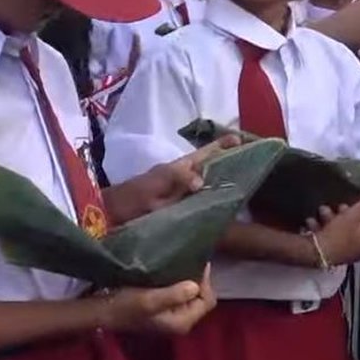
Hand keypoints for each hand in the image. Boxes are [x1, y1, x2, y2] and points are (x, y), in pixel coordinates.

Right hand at [101, 265, 216, 334]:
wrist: (102, 312)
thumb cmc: (125, 306)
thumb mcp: (149, 300)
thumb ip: (174, 295)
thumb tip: (195, 285)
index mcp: (182, 322)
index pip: (207, 300)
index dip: (204, 281)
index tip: (193, 262)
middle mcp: (181, 321)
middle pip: (201, 297)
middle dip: (197, 279)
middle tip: (186, 261)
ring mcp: (172, 316)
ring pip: (191, 294)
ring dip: (186, 279)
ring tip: (179, 263)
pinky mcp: (164, 308)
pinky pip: (179, 293)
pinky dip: (177, 282)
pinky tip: (169, 271)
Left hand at [103, 135, 241, 222]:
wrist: (106, 219)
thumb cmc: (128, 201)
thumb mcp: (150, 189)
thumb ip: (175, 180)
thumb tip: (202, 180)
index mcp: (177, 169)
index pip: (205, 154)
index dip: (223, 146)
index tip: (242, 140)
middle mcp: (180, 179)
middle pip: (209, 167)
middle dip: (229, 163)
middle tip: (253, 164)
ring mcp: (177, 195)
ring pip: (205, 184)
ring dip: (222, 182)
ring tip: (244, 186)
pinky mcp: (175, 211)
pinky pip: (198, 202)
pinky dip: (211, 202)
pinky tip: (221, 210)